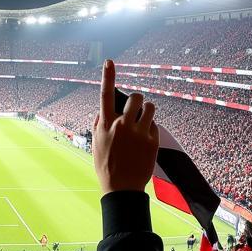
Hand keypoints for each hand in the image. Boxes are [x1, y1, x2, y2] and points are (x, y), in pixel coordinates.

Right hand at [93, 59, 158, 194]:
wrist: (122, 188)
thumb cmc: (106, 166)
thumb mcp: (96, 145)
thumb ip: (98, 125)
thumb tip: (101, 112)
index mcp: (106, 124)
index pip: (105, 95)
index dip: (107, 76)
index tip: (109, 61)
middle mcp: (123, 125)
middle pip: (136, 97)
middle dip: (137, 100)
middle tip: (136, 109)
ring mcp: (139, 132)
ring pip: (150, 107)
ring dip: (147, 111)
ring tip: (143, 122)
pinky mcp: (153, 141)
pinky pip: (155, 125)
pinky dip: (151, 129)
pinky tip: (145, 142)